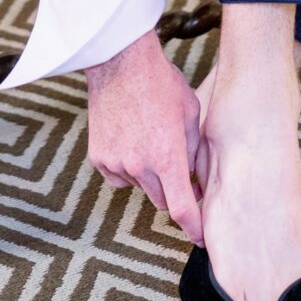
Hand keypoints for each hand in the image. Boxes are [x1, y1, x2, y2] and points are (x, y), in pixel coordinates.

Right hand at [85, 29, 203, 243]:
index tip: (201, 239)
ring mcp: (116, 162)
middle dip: (173, 191)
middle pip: (162, 200)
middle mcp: (140, 166)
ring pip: (140, 187)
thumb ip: (195, 151)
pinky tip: (131, 141)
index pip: (182, 209)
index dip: (194, 228)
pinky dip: (127, 168)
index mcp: (167, 157)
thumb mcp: (190, 115)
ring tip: (151, 140)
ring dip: (149, 176)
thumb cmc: (161, 83)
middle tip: (178, 169)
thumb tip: (195, 177)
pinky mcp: (98, 157)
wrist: (120, 62)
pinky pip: (119, 176)